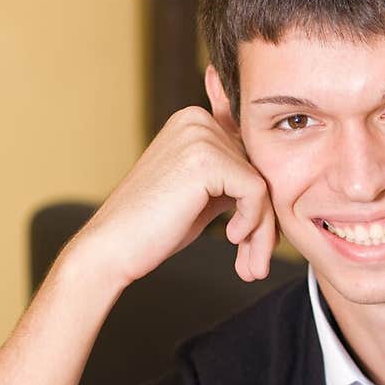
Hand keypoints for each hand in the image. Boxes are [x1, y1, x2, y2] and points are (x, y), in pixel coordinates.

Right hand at [72, 106, 277, 289]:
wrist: (112, 246)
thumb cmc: (153, 227)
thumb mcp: (202, 194)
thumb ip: (231, 177)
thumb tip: (272, 180)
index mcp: (195, 121)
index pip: (250, 158)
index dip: (259, 201)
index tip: (255, 239)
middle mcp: (197, 120)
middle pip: (259, 171)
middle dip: (263, 221)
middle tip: (254, 260)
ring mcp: (200, 136)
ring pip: (262, 184)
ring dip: (261, 230)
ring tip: (250, 263)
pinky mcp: (206, 160)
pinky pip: (256, 192)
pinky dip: (252, 222)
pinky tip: (231, 238)